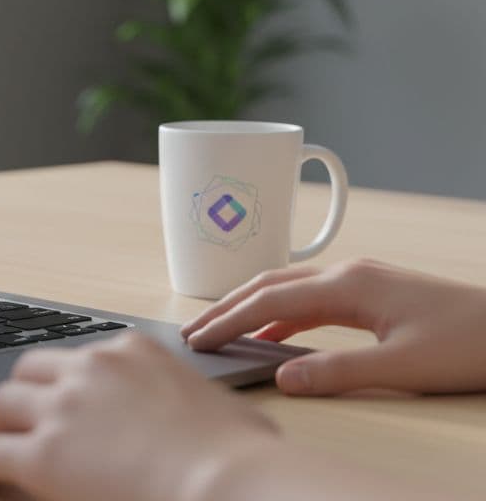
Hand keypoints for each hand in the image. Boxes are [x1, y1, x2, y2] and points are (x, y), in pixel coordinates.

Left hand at [0, 333, 279, 500]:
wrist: (229, 483)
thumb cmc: (243, 458)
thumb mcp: (224, 407)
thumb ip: (199, 402)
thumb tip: (213, 419)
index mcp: (134, 353)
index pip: (83, 358)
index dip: (69, 382)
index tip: (64, 398)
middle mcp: (92, 370)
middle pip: (31, 370)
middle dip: (24, 394)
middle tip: (21, 418)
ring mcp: (64, 409)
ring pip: (3, 404)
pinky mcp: (43, 455)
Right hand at [182, 258, 485, 394]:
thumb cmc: (471, 343)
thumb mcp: (402, 367)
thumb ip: (338, 372)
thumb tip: (283, 377)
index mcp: (349, 285)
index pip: (269, 300)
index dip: (228, 320)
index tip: (196, 339)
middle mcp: (349, 273)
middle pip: (270, 283)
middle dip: (227, 306)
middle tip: (192, 330)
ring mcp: (363, 279)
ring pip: (289, 287)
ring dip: (251, 306)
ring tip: (222, 328)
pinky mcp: (375, 291)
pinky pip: (312, 297)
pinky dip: (282, 311)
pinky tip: (275, 331)